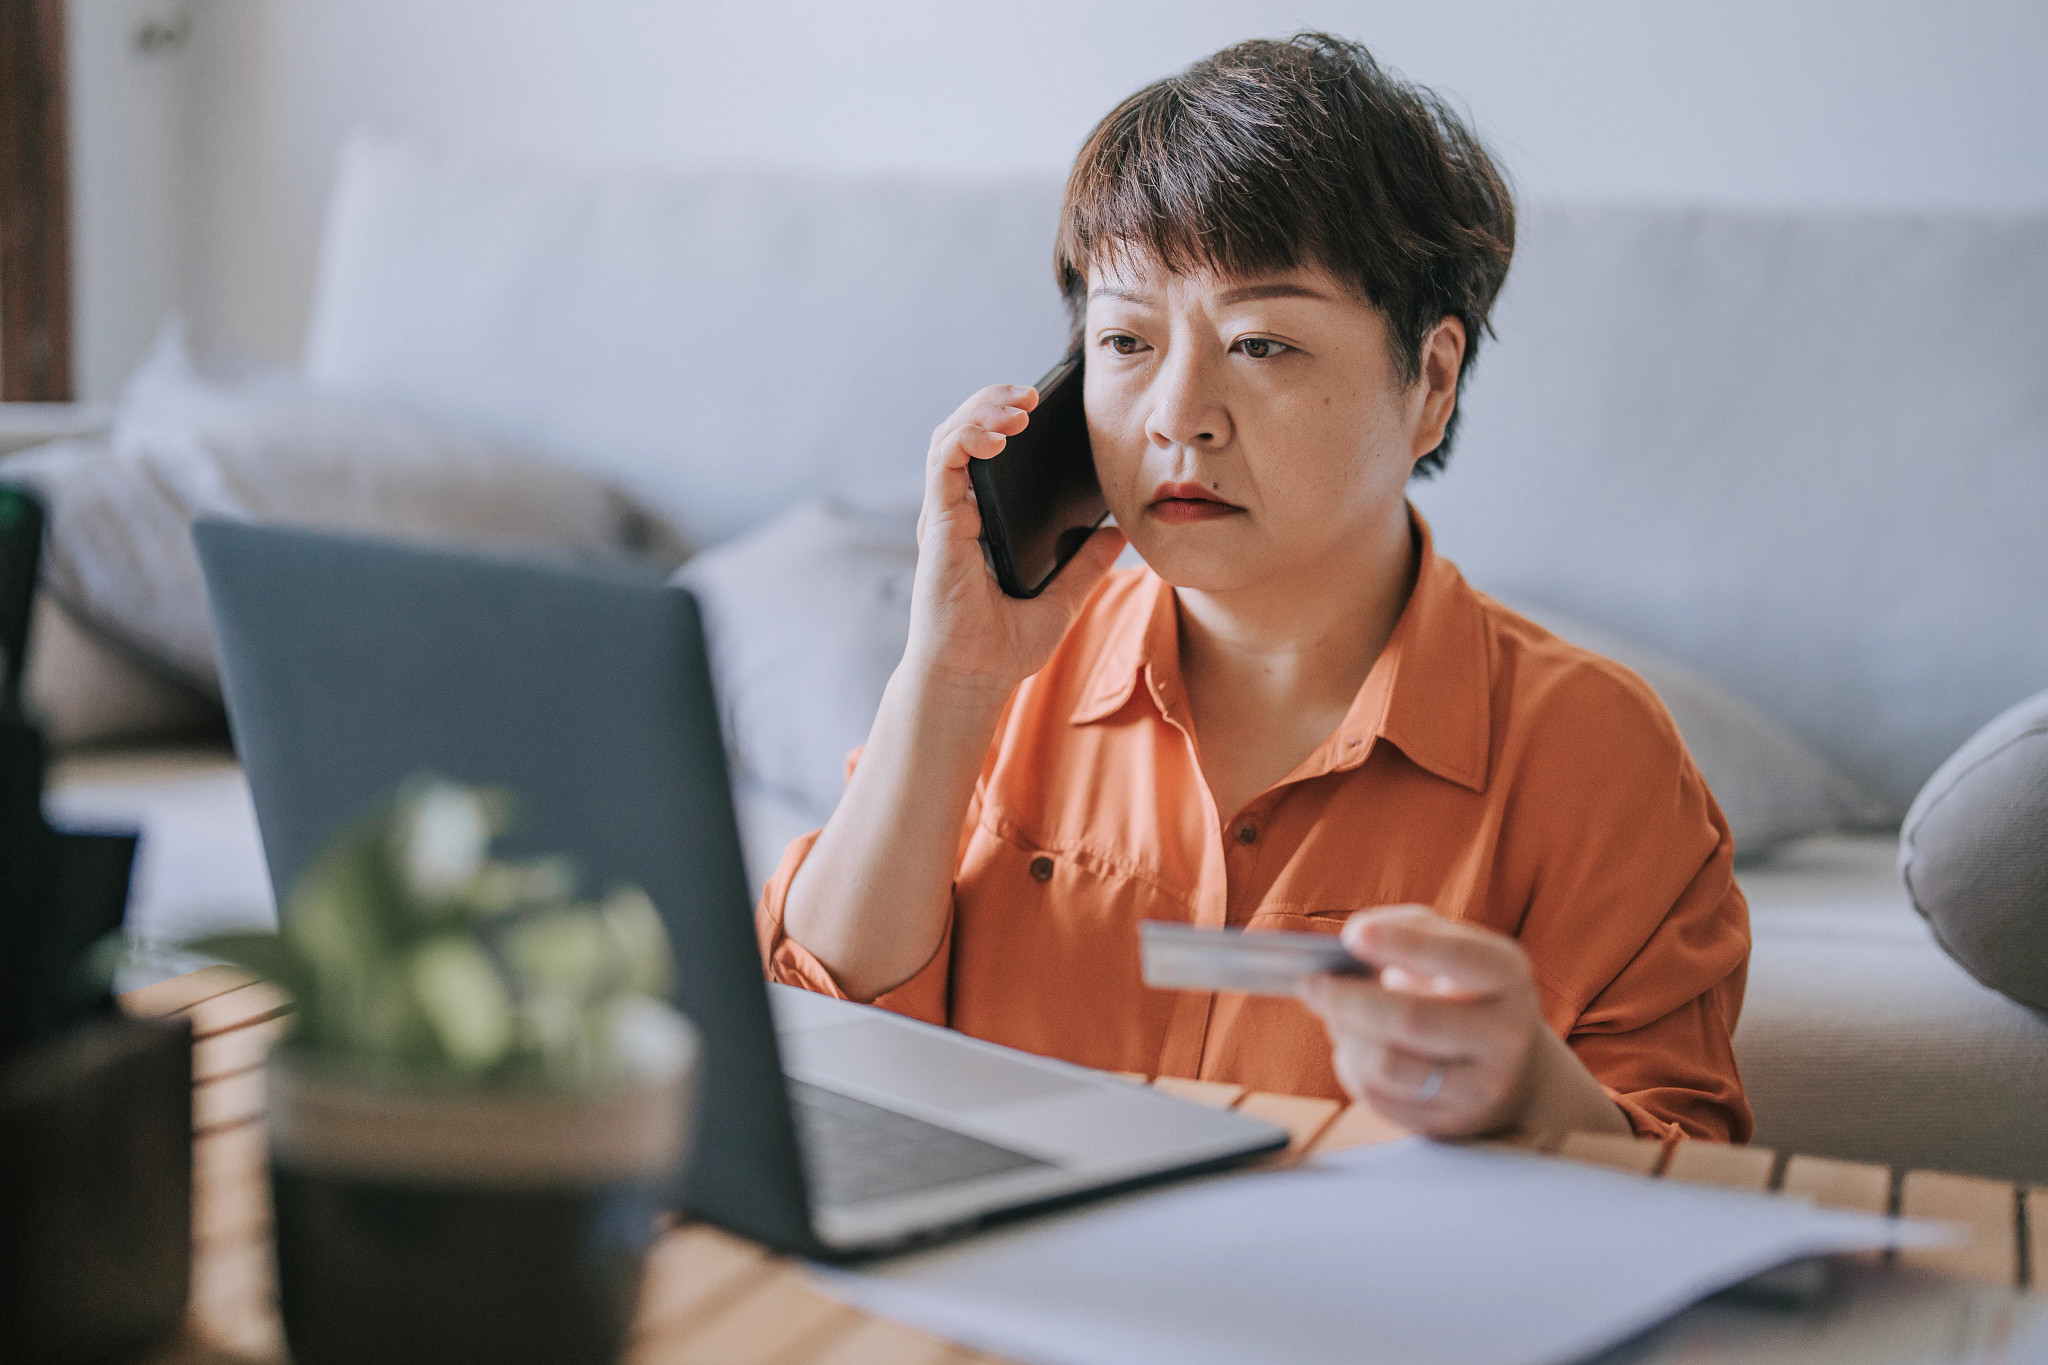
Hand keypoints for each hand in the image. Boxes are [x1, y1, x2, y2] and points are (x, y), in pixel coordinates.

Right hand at [907, 384, 1125, 695]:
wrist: (973, 680)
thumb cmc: (1003, 649)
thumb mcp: (1062, 599)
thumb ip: (1085, 565)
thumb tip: (1117, 534)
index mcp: (981, 524)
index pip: (986, 455)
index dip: (1008, 422)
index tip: (1045, 412)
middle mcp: (957, 512)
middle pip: (965, 433)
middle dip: (996, 403)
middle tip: (1033, 395)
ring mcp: (944, 515)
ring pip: (951, 436)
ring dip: (983, 410)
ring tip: (1020, 404)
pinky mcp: (938, 523)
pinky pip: (945, 460)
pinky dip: (968, 435)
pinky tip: (999, 432)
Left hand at [1296, 905, 1554, 1137]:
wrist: (1514, 1068)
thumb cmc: (1466, 989)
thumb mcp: (1455, 946)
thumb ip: (1408, 928)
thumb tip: (1354, 938)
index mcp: (1508, 977)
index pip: (1457, 957)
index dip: (1403, 944)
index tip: (1353, 936)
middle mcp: (1507, 1036)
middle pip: (1412, 1020)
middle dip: (1348, 999)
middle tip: (1310, 982)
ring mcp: (1482, 1089)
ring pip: (1389, 1066)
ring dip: (1345, 1034)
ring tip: (1332, 1013)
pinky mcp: (1450, 1125)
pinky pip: (1380, 1098)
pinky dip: (1353, 1066)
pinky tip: (1354, 1045)